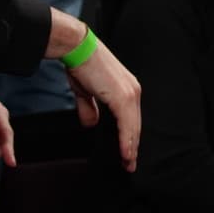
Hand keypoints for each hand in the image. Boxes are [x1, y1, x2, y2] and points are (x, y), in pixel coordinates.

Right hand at [66, 32, 142, 171]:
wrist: (77, 47)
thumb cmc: (81, 65)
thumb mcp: (86, 92)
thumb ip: (90, 108)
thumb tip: (90, 124)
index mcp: (127, 88)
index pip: (131, 118)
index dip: (130, 136)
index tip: (128, 153)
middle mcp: (133, 90)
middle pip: (135, 124)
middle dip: (133, 146)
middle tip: (130, 164)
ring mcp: (130, 93)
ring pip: (133, 127)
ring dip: (131, 147)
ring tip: (128, 164)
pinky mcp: (122, 96)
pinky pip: (127, 124)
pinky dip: (127, 140)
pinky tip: (126, 153)